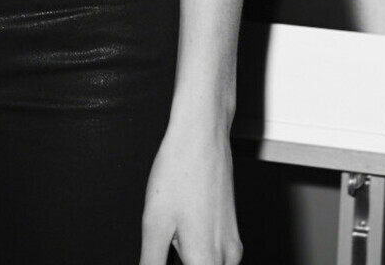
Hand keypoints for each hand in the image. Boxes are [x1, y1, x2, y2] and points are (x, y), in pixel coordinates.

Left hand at [140, 121, 241, 264]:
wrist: (203, 133)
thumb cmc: (179, 171)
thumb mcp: (155, 224)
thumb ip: (151, 262)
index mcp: (206, 261)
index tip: (159, 259)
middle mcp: (227, 257)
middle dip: (179, 263)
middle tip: (164, 246)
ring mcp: (233, 243)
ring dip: (190, 261)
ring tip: (171, 239)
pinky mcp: (232, 230)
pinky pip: (216, 256)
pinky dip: (198, 254)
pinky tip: (180, 235)